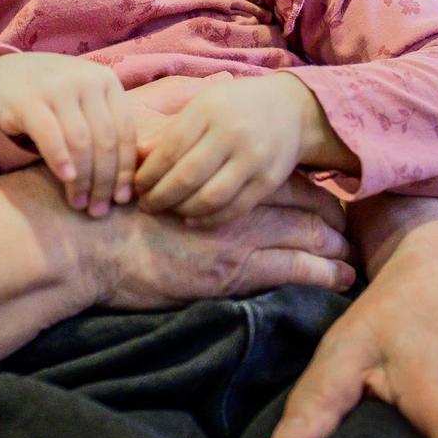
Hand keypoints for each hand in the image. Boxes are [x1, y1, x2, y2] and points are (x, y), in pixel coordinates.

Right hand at [0, 52, 137, 215]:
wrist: (5, 73)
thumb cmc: (54, 97)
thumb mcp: (86, 101)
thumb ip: (107, 126)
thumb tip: (128, 183)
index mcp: (107, 81)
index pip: (125, 132)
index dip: (125, 170)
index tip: (122, 199)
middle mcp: (85, 80)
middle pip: (105, 140)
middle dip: (104, 181)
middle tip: (99, 210)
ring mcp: (57, 87)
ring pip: (80, 142)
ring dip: (82, 179)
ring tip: (79, 203)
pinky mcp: (28, 100)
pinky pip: (50, 136)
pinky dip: (60, 161)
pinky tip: (65, 180)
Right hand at [82, 176, 354, 310]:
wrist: (84, 241)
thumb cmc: (104, 209)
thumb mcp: (140, 173)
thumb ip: (169, 164)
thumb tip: (175, 157)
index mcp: (216, 176)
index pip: (280, 178)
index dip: (311, 189)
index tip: (326, 200)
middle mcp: (233, 200)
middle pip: (303, 204)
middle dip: (334, 219)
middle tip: (353, 231)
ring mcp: (236, 234)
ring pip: (308, 235)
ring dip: (337, 247)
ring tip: (354, 259)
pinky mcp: (232, 270)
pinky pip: (294, 269)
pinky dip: (324, 272)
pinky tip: (342, 279)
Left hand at [133, 73, 319, 225]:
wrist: (290, 109)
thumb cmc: (233, 106)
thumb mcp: (201, 104)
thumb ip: (170, 130)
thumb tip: (136, 155)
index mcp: (209, 110)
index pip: (170, 149)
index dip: (148, 173)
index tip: (135, 186)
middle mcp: (232, 133)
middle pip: (187, 177)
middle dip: (160, 196)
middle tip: (146, 205)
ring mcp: (254, 158)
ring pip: (210, 197)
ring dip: (182, 210)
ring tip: (168, 211)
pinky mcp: (269, 181)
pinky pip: (234, 209)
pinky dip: (209, 219)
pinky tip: (192, 218)